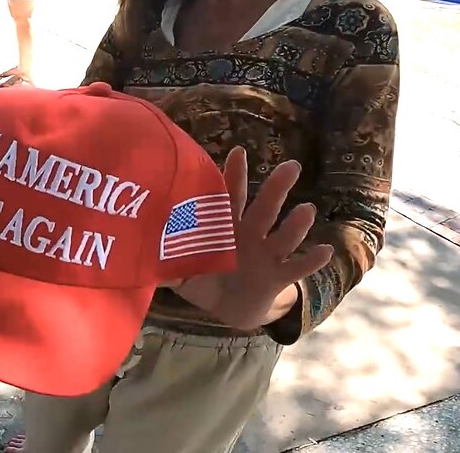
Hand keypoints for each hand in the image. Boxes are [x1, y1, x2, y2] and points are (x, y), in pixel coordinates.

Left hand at [172, 148, 333, 328]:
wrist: (229, 308)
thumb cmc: (204, 279)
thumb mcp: (182, 270)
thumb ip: (163, 262)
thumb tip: (133, 257)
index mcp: (226, 227)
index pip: (230, 197)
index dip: (234, 176)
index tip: (238, 152)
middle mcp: (251, 234)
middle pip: (265, 208)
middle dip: (277, 188)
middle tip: (291, 166)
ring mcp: (267, 255)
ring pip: (284, 235)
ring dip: (296, 224)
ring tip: (307, 210)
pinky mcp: (278, 277)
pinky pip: (296, 268)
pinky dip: (312, 261)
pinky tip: (326, 250)